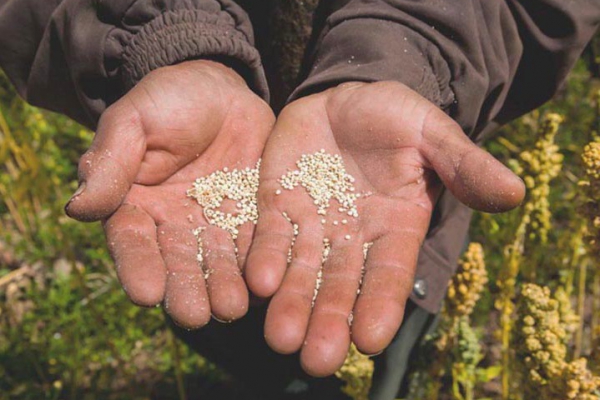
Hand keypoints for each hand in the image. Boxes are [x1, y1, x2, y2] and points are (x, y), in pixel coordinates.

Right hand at [65, 61, 274, 327]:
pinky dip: (261, 262)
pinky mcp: (252, 217)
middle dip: (186, 290)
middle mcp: (175, 225)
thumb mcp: (134, 121)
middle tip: (195, 316)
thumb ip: (111, 162)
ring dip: (224, 286)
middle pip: (178, 263)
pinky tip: (267, 282)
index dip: (138, 267)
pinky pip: (257, 242)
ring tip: (233, 308)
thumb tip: (77, 208)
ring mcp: (216, 224)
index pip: (132, 242)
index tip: (145, 293)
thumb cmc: (168, 100)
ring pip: (219, 261)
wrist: (220, 91)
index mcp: (136, 206)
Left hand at [245, 81, 524, 375]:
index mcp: (394, 228)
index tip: (370, 340)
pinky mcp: (277, 203)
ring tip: (279, 337)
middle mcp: (352, 237)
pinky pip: (270, 235)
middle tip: (316, 360)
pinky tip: (258, 282)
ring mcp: (312, 223)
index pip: (388, 275)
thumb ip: (464, 165)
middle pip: (340, 286)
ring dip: (291, 304)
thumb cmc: (396, 117)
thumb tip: (516, 193)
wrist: (346, 96)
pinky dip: (265, 259)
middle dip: (329, 322)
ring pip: (300, 271)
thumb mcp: (432, 134)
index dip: (380, 305)